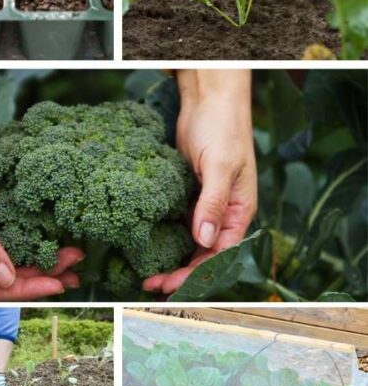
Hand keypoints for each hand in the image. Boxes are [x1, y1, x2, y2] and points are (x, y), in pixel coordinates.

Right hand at [0, 120, 82, 299]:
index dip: (25, 289)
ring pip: (13, 254)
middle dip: (40, 274)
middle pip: (6, 274)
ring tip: (70, 255)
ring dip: (40, 256)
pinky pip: (14, 233)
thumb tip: (5, 280)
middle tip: (72, 270)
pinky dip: (33, 236)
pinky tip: (53, 235)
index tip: (56, 285)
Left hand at [144, 71, 256, 294]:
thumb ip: (213, 204)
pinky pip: (178, 222)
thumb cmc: (224, 130)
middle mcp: (223, 213)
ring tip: (146, 272)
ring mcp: (204, 204)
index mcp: (239, 211)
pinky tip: (146, 244)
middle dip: (180, 272)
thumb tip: (204, 241)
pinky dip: (165, 236)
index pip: (220, 254)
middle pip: (203, 254)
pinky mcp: (187, 193)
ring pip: (189, 241)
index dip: (196, 273)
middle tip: (151, 284)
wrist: (209, 101)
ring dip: (171, 257)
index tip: (171, 285)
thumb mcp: (220, 166)